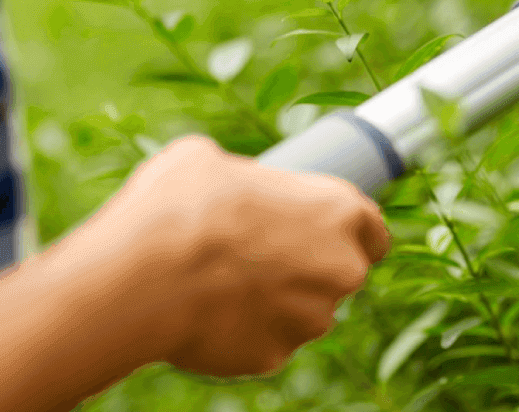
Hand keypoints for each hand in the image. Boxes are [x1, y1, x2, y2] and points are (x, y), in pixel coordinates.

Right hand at [73, 135, 390, 377]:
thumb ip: (245, 177)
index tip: (324, 233)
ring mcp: (309, 320)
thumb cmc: (181, 204)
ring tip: (223, 283)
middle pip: (340, 275)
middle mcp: (340, 270)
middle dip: (310, 268)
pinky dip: (243, 333)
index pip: (374, 231)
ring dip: (277, 303)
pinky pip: (265, 343)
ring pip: (303, 313)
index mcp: (340, 212)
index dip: (350, 233)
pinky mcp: (273, 358)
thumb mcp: (211, 159)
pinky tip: (209, 314)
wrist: (143, 273)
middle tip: (260, 255)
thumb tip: (230, 181)